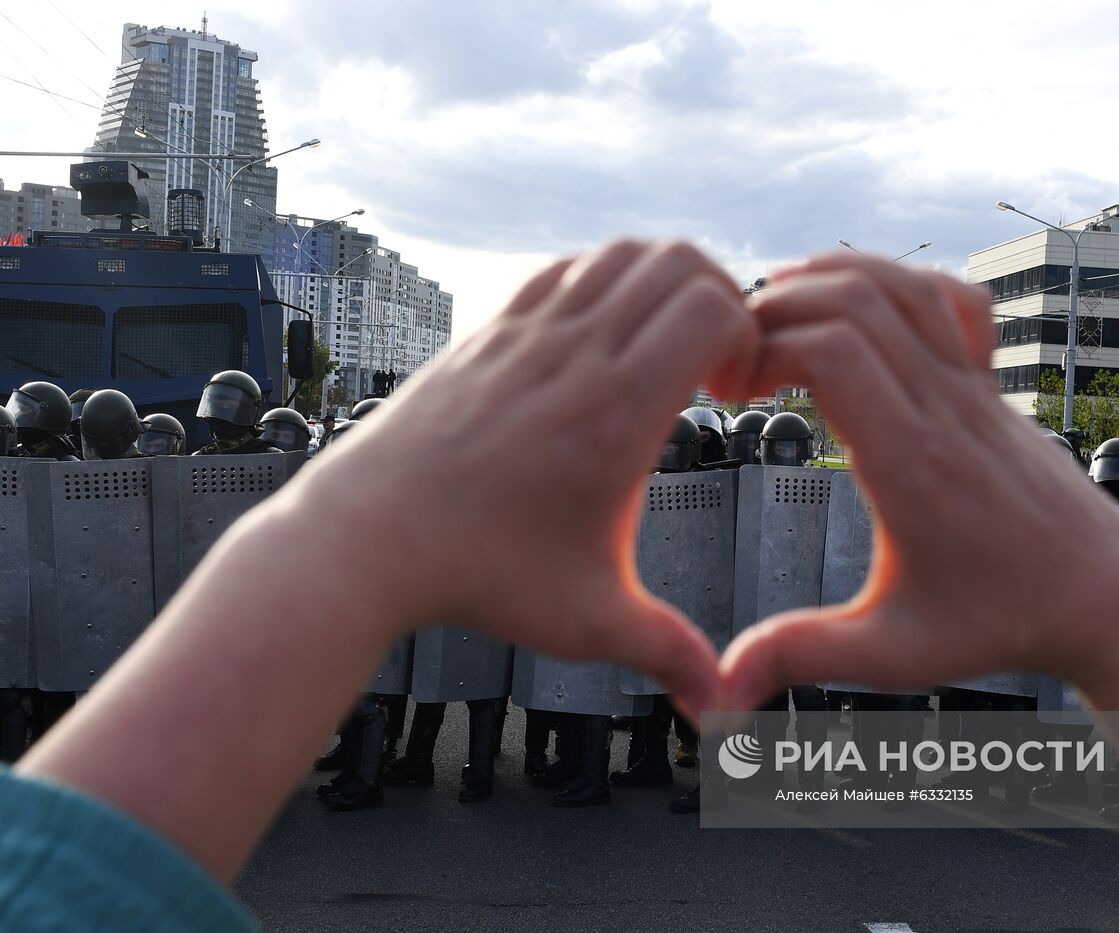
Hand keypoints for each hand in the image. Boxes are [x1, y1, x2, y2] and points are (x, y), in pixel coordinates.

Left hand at [311, 240, 759, 714]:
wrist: (366, 542)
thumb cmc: (476, 578)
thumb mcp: (588, 622)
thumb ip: (667, 653)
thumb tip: (719, 709)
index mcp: (617, 413)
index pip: (711, 308)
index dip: (749, 334)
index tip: (736, 391)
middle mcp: (576, 355)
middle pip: (678, 261)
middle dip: (721, 298)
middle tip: (714, 362)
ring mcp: (527, 334)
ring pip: (619, 254)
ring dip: (663, 281)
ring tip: (662, 344)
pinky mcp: (489, 333)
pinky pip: (565, 270)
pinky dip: (603, 281)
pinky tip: (600, 340)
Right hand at [720, 253, 1118, 710]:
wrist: (1104, 599)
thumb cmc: (998, 624)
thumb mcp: (891, 654)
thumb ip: (802, 659)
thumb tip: (719, 696)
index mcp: (911, 462)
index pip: (833, 350)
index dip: (763, 349)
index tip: (730, 393)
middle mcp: (944, 408)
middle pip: (855, 297)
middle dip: (776, 307)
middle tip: (736, 357)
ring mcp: (975, 388)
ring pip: (901, 284)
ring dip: (828, 279)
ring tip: (774, 316)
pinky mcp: (991, 385)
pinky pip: (950, 300)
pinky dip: (896, 284)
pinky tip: (859, 315)